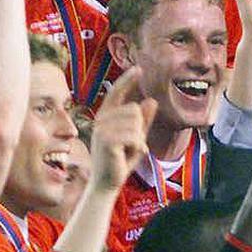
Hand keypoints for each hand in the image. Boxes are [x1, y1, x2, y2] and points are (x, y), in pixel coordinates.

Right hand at [88, 66, 156, 191]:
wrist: (107, 184)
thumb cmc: (120, 161)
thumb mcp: (135, 138)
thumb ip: (143, 121)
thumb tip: (150, 101)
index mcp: (106, 117)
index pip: (117, 93)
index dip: (127, 80)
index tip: (139, 68)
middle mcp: (101, 120)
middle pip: (134, 110)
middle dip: (140, 130)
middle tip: (130, 147)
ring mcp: (102, 130)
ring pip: (136, 123)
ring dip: (139, 140)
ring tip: (128, 152)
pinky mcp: (107, 141)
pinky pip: (135, 136)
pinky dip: (138, 148)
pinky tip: (128, 157)